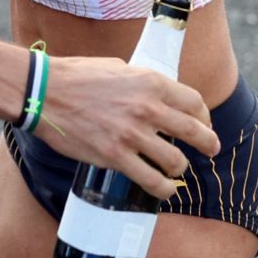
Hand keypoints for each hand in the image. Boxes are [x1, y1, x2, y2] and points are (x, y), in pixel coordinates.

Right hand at [37, 56, 218, 198]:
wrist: (45, 92)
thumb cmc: (78, 76)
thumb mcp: (118, 67)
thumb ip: (142, 83)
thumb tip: (157, 96)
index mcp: (150, 82)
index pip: (194, 102)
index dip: (204, 117)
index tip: (203, 124)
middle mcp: (147, 108)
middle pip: (194, 132)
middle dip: (208, 144)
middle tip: (211, 150)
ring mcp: (132, 135)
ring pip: (175, 161)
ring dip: (180, 169)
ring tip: (176, 171)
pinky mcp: (115, 157)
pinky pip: (150, 180)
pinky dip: (163, 189)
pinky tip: (164, 190)